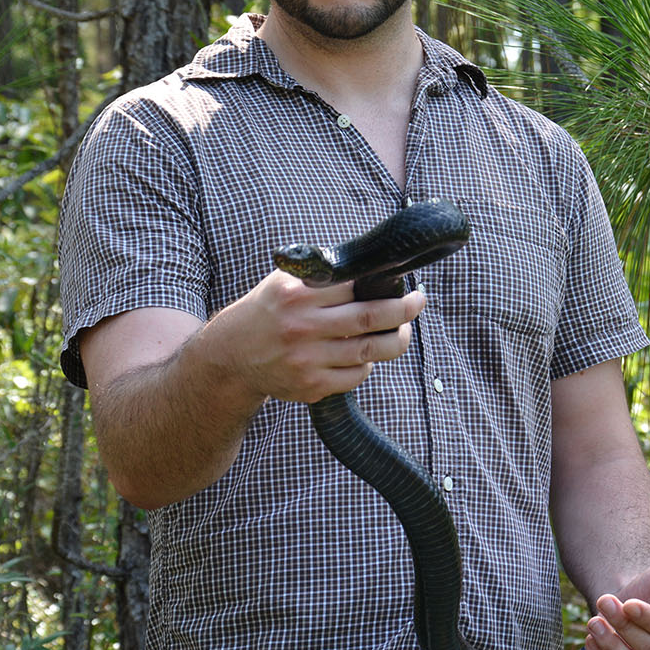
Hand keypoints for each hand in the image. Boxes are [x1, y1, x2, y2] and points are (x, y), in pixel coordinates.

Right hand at [210, 270, 426, 403]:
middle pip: (371, 316)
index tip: (400, 282)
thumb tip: (372, 264)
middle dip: (404, 309)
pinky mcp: (311, 386)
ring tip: (403, 331)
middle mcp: (302, 326)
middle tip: (418, 301)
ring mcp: (307, 359)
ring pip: (370, 350)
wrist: (231, 356)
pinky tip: (366, 355)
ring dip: (395, 340)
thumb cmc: (268, 311)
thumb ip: (323, 274)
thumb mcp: (285, 282)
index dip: (381, 283)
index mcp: (297, 294)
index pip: (355, 285)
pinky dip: (367, 364)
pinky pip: (356, 375)